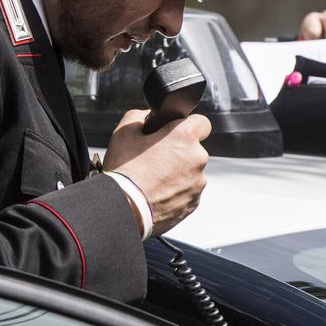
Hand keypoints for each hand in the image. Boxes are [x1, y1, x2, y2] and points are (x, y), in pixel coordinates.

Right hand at [103, 108, 210, 235]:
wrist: (123, 208)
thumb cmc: (125, 171)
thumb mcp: (124, 132)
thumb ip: (140, 116)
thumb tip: (149, 117)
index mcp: (184, 137)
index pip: (201, 122)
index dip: (186, 125)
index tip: (173, 132)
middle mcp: (198, 159)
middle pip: (193, 149)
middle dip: (177, 151)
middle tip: (153, 159)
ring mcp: (198, 184)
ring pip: (190, 172)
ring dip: (176, 173)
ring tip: (152, 179)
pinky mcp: (193, 204)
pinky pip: (186, 192)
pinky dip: (174, 191)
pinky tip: (155, 193)